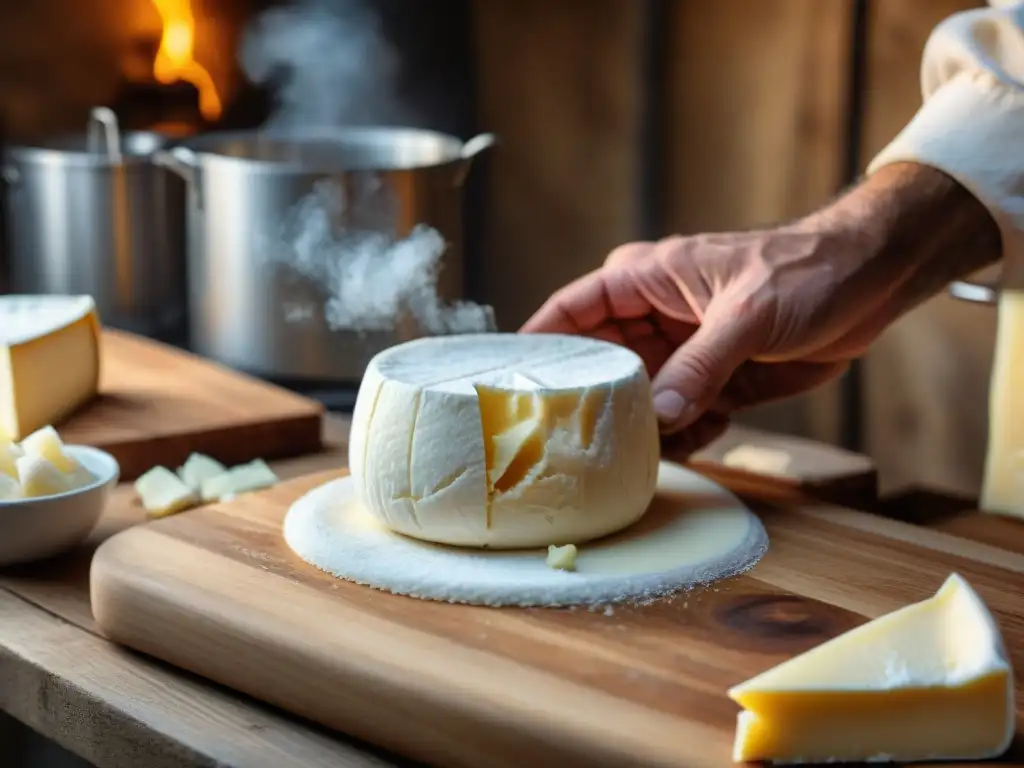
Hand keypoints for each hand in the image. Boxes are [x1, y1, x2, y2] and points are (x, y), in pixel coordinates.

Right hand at [521, 226, 871, 455]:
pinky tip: (687, 452)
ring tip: (627, 460)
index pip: (568, 313)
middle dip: (587, 403)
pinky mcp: (713, 385)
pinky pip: (680, 420)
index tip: (505, 386)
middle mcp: (653, 320)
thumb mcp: (748, 314)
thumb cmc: (806, 270)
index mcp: (644, 281)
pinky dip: (682, 440)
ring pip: (637, 401)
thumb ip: (701, 365)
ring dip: (637, 430)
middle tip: (565, 446)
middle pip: (597, 367)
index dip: (535, 347)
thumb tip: (658, 416)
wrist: (872, 283)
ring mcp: (682, 355)